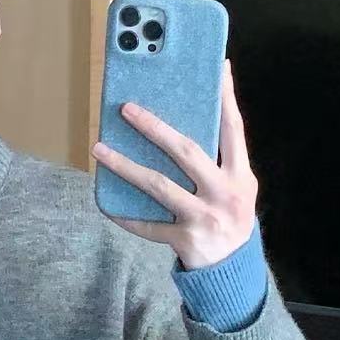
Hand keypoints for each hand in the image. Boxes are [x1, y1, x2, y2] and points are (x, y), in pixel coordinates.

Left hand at [92, 59, 257, 269]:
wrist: (233, 271)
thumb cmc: (228, 219)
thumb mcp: (235, 189)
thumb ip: (217, 162)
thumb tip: (182, 124)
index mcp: (240, 176)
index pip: (233, 129)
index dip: (227, 98)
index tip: (219, 68)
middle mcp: (224, 193)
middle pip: (187, 151)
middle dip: (155, 128)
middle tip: (127, 109)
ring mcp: (204, 217)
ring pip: (158, 185)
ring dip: (125, 166)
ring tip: (99, 149)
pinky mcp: (185, 239)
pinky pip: (148, 225)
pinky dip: (126, 216)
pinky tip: (107, 206)